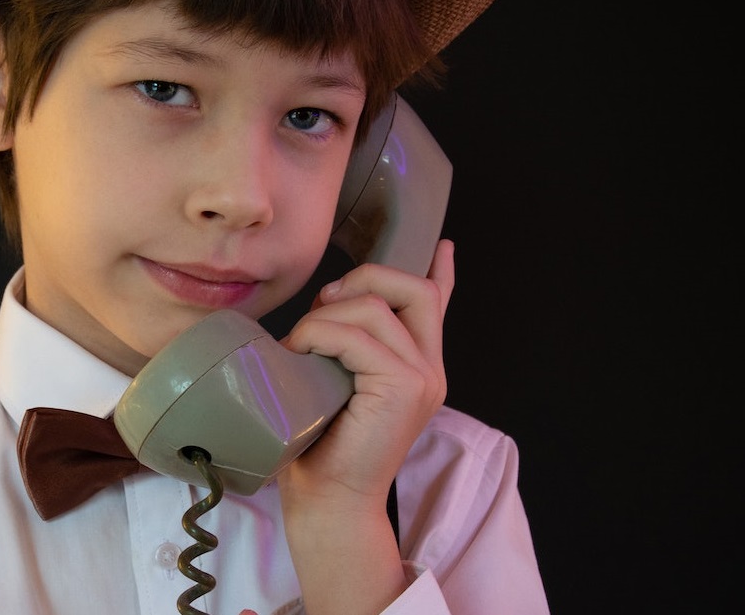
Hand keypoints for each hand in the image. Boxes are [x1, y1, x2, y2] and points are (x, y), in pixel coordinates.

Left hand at [273, 239, 453, 614]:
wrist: (330, 499)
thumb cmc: (322, 444)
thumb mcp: (336, 382)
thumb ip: (345, 349)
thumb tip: (322, 308)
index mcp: (419, 366)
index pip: (438, 305)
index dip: (441, 272)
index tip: (444, 246)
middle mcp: (429, 368)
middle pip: (412, 288)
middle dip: (364, 278)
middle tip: (323, 304)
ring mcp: (421, 377)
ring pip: (375, 307)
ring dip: (326, 315)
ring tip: (301, 344)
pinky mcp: (403, 387)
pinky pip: (357, 336)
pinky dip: (320, 333)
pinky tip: (301, 352)